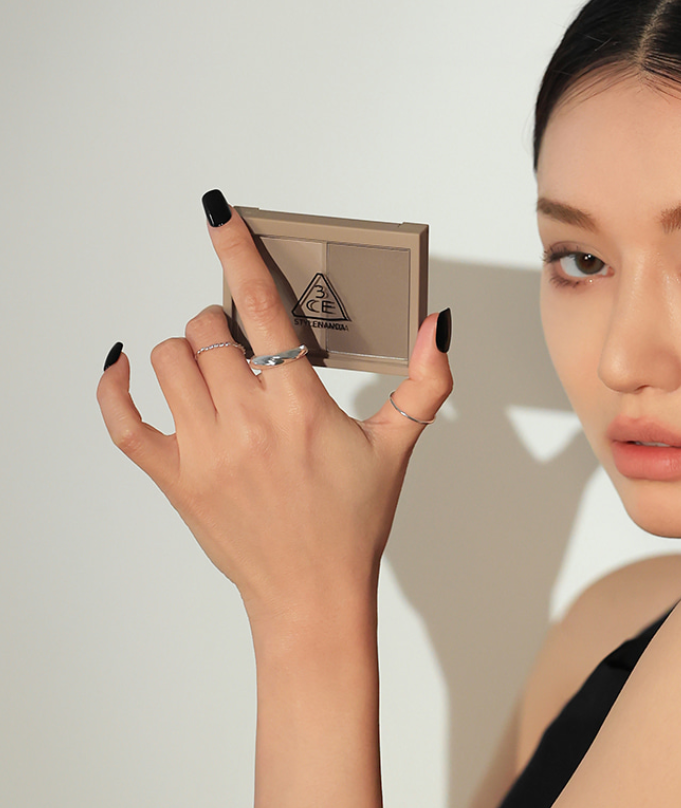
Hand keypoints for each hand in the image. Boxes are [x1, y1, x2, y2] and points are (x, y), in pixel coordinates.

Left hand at [97, 192, 452, 626]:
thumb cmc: (353, 521)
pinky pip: (120, 420)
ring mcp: (202, 452)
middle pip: (208, 328)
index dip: (238, 252)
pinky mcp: (172, 478)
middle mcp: (246, 425)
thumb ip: (424, 381)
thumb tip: (437, 325)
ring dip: (190, 348)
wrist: (311, 595)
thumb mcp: (397, 447)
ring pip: (169, 359)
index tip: (218, 212)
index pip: (262, 308)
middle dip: (227, 319)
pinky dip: (114, 385)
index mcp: (301, 409)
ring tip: (219, 369)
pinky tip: (125, 365)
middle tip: (250, 342)